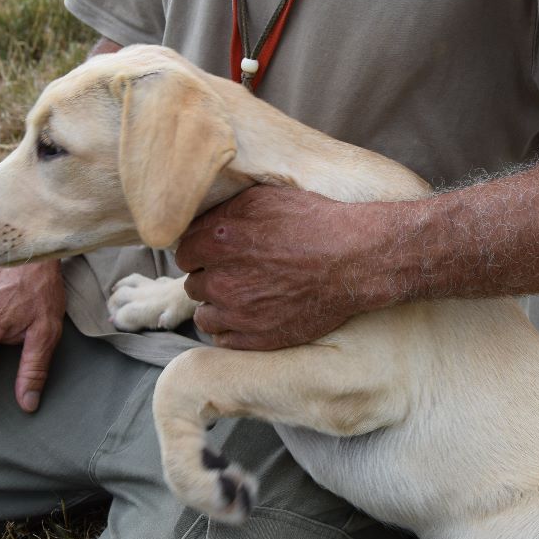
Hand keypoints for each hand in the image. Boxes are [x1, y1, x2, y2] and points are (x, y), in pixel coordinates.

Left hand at [175, 186, 393, 349]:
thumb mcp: (265, 198)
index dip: (200, 252)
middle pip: (193, 284)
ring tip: (240, 297)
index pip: (183, 253)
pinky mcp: (258, 338)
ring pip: (204, 315)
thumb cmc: (315, 222)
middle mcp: (223, 278)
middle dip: (210, 277)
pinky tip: (248, 316)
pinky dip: (230, 330)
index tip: (215, 253)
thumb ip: (224, 211)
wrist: (355, 258)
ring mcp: (240, 312)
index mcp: (219, 240)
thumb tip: (199, 221)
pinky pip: (223, 340)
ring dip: (217, 306)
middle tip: (235, 272)